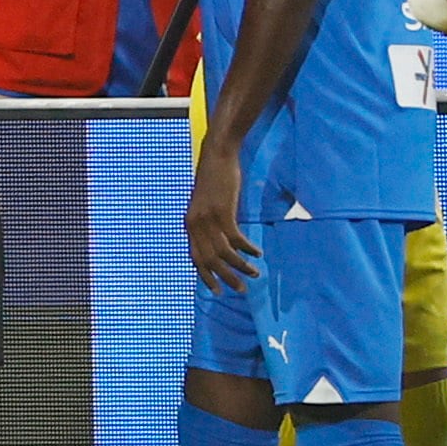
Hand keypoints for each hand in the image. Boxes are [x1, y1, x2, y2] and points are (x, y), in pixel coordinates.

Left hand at [186, 138, 257, 289]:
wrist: (217, 154)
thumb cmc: (214, 177)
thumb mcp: (205, 203)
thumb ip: (208, 222)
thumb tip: (218, 240)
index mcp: (189, 224)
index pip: (195, 258)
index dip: (206, 276)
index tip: (217, 291)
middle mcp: (195, 225)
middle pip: (210, 261)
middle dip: (226, 278)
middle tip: (241, 290)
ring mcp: (208, 219)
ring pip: (224, 254)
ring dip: (241, 267)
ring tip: (255, 274)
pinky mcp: (223, 212)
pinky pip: (236, 240)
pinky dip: (247, 249)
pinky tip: (257, 253)